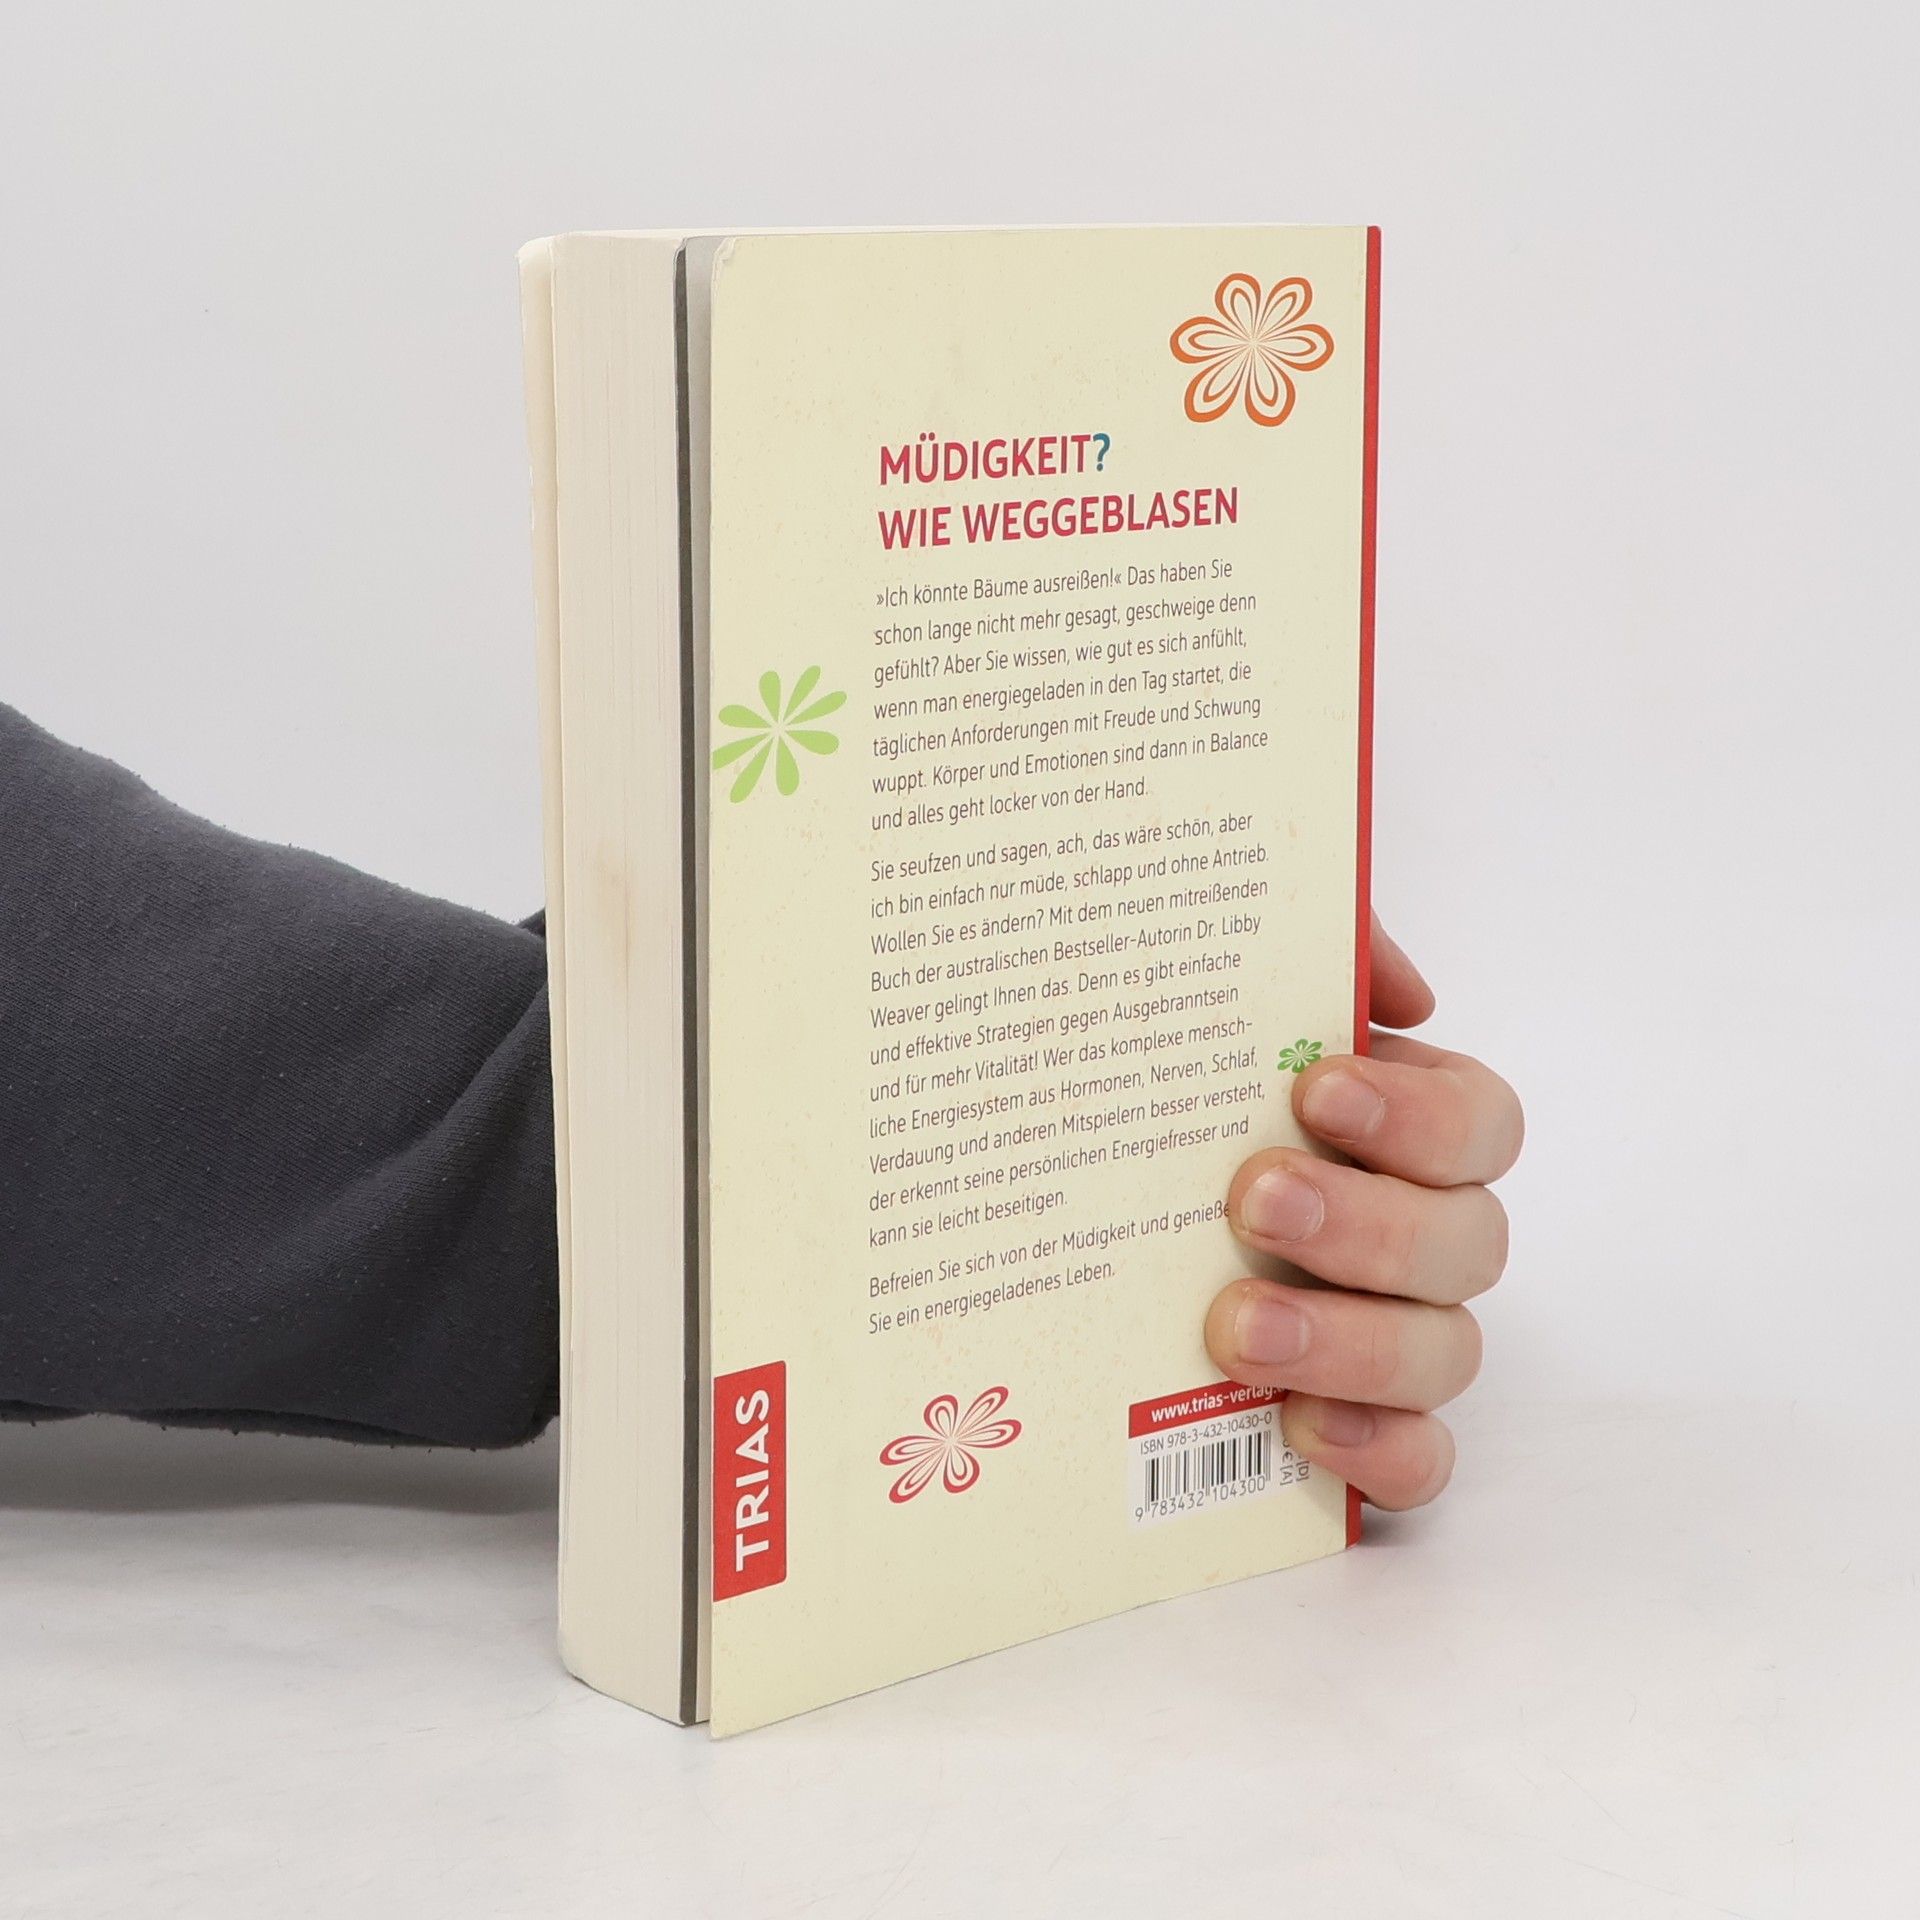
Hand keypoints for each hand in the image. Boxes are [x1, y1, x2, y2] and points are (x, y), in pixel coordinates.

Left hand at [1204, 917, 1521, 1510]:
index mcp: (1401, 1127)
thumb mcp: (1207, 988)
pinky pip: (1420, 1462)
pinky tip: (1299, 1429)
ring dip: (1352, 1341)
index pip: (1478, 1122)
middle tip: (1254, 1200)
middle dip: (1367, 1223)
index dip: (1420, 1114)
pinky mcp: (1359, 1425)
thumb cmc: (1164, 1083)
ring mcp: (1394, 1335)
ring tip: (1237, 1326)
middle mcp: (1417, 1231)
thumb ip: (1315, 953)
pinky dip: (1381, 1453)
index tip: (1314, 1088)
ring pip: (1445, 1353)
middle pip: (1467, 1241)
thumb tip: (1398, 992)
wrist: (1073, 1170)